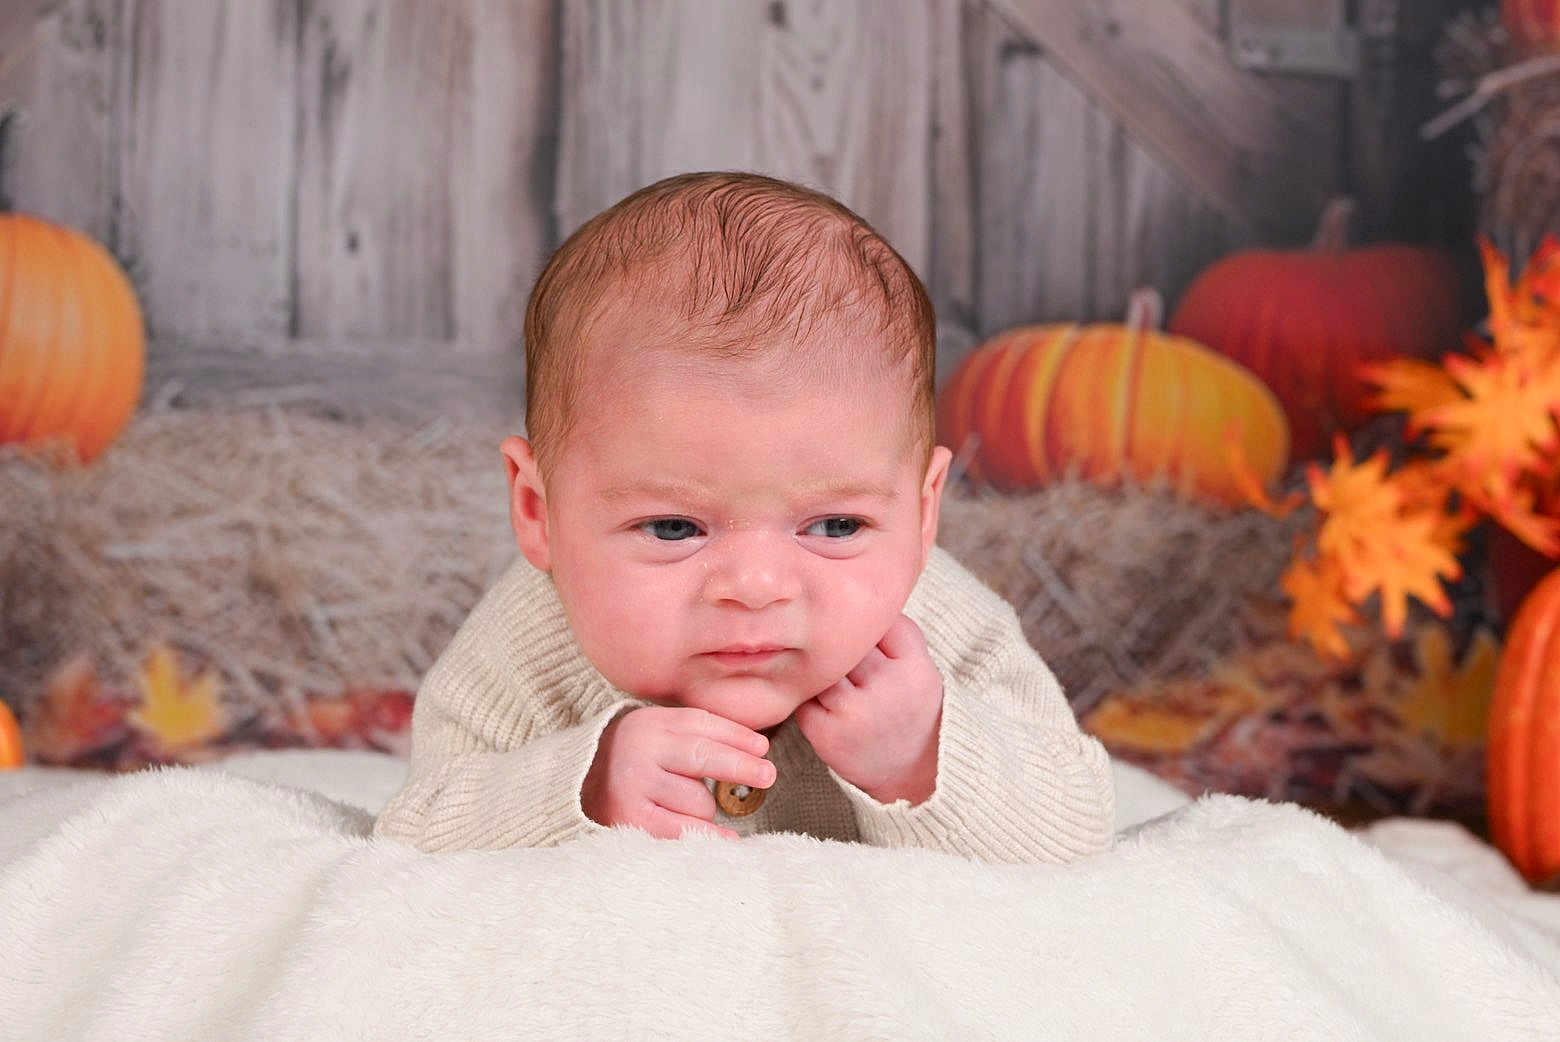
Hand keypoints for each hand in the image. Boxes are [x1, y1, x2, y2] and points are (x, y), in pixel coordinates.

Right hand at [581, 706, 774, 839]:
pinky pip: (685, 831)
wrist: (572, 788)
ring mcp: (635, 787)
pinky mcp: (631, 821)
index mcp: (649, 724)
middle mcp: (641, 752)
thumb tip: (757, 748)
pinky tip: (726, 838)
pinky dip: (709, 835)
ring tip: (682, 806)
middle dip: (742, 766)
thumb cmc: (632, 761)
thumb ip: (697, 734)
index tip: (763, 748)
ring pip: (698, 800)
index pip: (701, 724)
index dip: (737, 736)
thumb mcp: (656, 734)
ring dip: (705, 807)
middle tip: (768, 775)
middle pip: (704, 756)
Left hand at [795, 614, 942, 805]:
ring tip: (826, 676)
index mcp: (915, 667)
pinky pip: (803, 695)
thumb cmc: (910, 709)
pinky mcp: (826, 734)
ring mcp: (855, 712)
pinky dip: (806, 696)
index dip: (863, 623)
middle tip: (835, 651)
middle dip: (836, 644)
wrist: (913, 772)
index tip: (859, 632)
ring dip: (816, 668)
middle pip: (843, 641)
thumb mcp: (920, 668)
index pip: (877, 621)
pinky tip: (821, 703)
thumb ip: (895, 632)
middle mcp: (887, 688)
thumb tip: (853, 597)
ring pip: (819, 666)